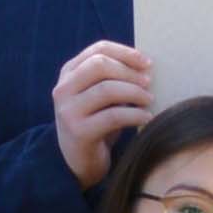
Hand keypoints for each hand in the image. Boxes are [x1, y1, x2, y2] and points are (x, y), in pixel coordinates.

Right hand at [50, 38, 156, 185]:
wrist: (76, 162)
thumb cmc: (95, 124)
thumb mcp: (98, 97)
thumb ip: (112, 78)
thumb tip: (145, 66)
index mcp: (68, 73)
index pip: (98, 50)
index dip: (125, 52)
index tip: (147, 62)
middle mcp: (63, 89)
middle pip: (100, 65)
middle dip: (129, 72)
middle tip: (148, 83)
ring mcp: (68, 110)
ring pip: (106, 90)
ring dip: (134, 92)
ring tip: (149, 100)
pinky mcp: (79, 132)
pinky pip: (112, 116)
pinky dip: (135, 114)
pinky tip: (147, 117)